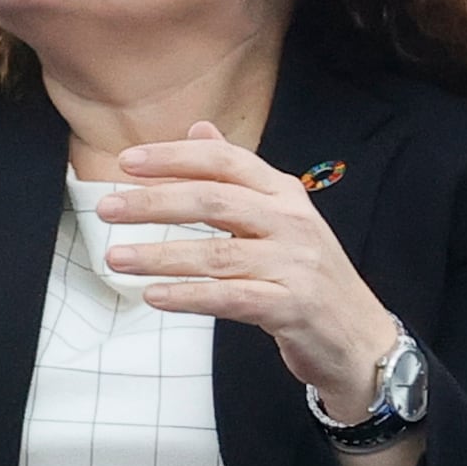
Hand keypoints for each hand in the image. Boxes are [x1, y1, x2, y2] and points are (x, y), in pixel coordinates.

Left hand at [93, 126, 401, 420]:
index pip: (225, 161)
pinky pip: (230, 298)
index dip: (175, 157)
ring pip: (217, 254)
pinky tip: (154, 297)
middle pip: (215, 200)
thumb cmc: (307, 277)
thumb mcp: (278, 218)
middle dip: (156, 202)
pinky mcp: (290, 307)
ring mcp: (293, 265)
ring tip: (116, 258)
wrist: (358, 337)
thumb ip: (238, 176)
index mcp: (285, 193)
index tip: (127, 162)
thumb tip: (199, 128)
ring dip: (160, 255)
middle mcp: (292, 222)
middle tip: (108, 207)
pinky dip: (189, 296)